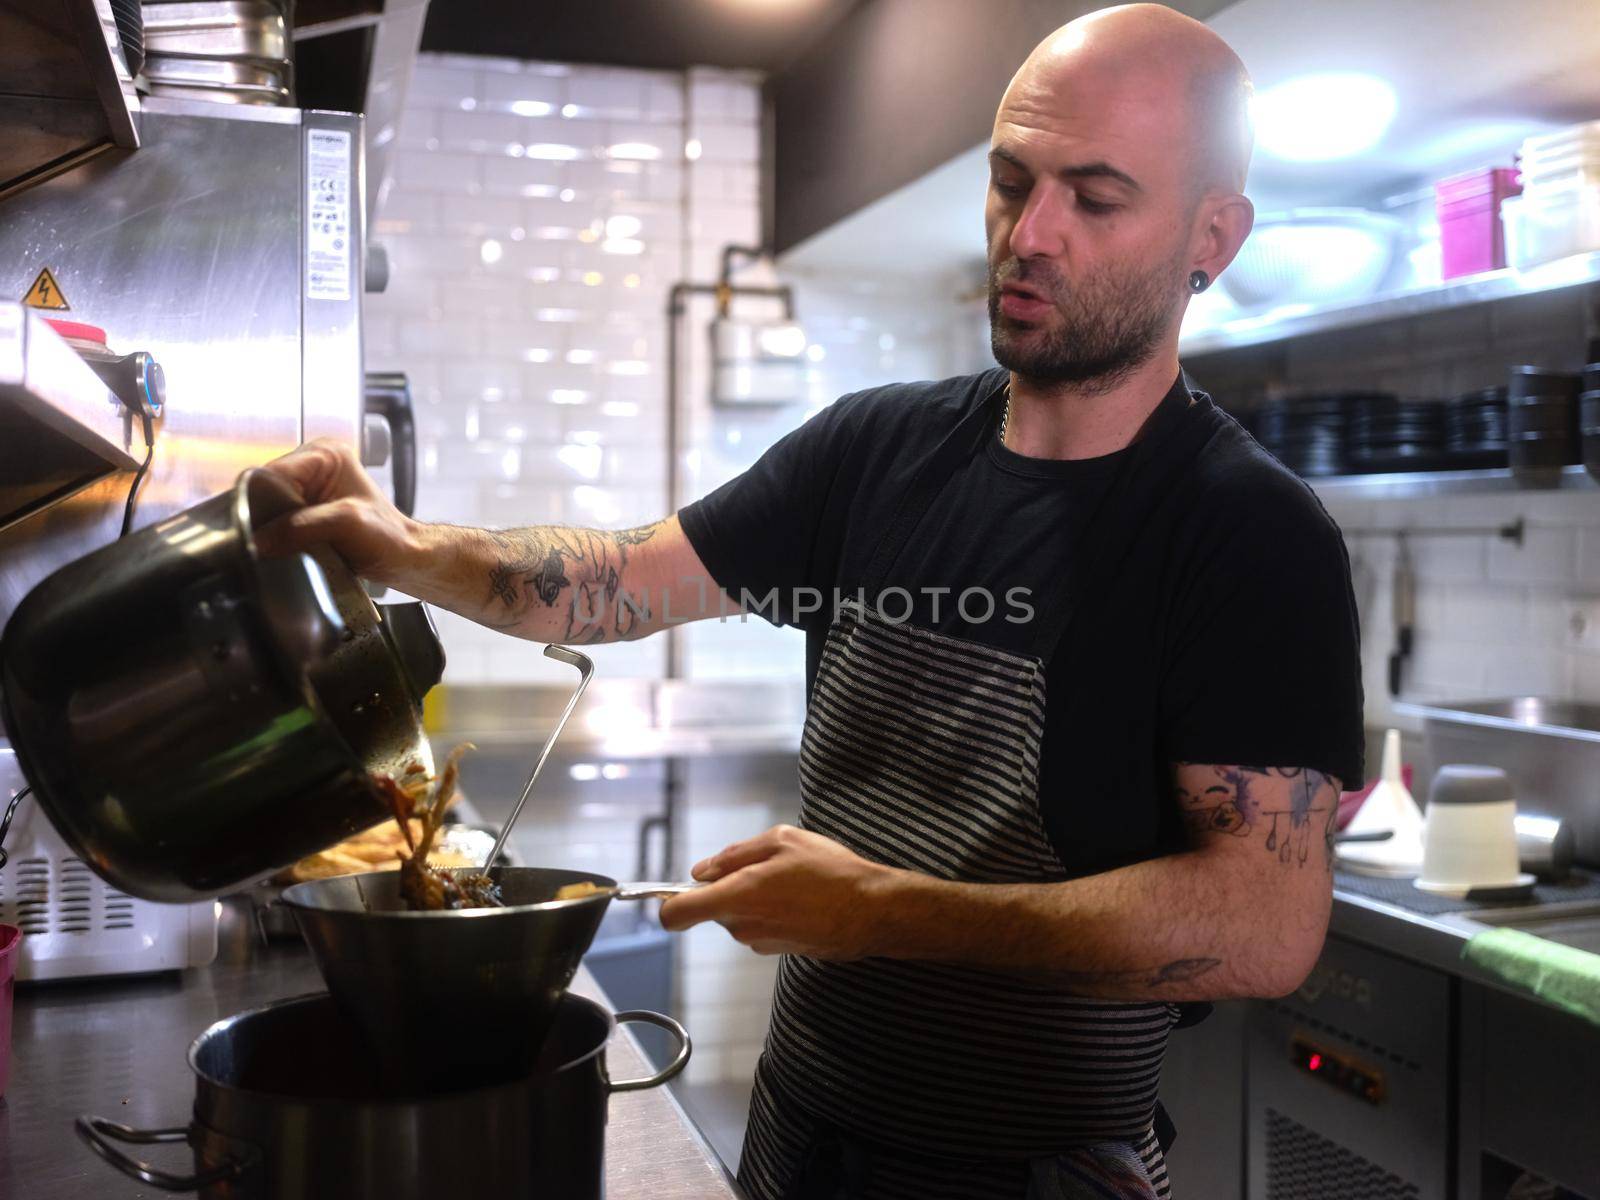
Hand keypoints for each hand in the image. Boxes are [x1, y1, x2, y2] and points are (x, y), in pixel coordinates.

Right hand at [254, 438, 422, 582]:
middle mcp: (312, 464)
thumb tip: (260, 539)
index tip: (256, 527)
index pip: (274, 472)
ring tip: (279, 545)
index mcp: (325, 454)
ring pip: (268, 507)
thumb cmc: (387, 536)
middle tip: (267, 540)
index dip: (262, 501)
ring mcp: (307, 487)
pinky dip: (277, 536)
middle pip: (266, 489)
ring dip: (271, 528)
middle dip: (266, 516)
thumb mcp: (345, 524)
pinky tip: (284, 547)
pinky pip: (276, 520)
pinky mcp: (304, 508)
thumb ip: (301, 527)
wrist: (402, 557)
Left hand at [658, 825, 895, 959]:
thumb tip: (703, 870)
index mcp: (736, 896)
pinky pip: (761, 926)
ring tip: (793, 882)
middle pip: (714, 907)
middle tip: (767, 867)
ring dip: (755, 898)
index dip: (669, 903)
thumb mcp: (782, 841)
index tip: (675, 892)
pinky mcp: (778, 950)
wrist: (871, 912)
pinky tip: (803, 899)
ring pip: (738, 915)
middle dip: (730, 887)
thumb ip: (735, 854)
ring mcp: (760, 941)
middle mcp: (742, 925)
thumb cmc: (830, 872)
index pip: (677, 914)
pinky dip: (773, 912)